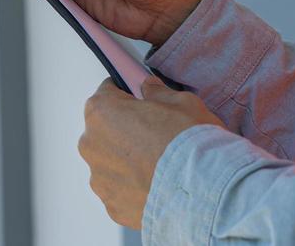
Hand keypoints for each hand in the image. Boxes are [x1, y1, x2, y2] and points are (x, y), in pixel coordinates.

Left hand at [80, 77, 223, 227]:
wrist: (202, 190)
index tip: (142, 102)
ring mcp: (99, 179)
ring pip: (111, 163)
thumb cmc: (189, 142)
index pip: (108, 93)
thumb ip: (157, 92)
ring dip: (128, 161)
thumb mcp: (180, 101)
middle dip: (126, 130)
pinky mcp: (112, 206)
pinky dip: (134, 187)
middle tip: (157, 134)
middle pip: (106, 130)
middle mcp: (92, 145)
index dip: (128, 95)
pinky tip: (158, 183)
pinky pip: (120, 190)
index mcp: (102, 111)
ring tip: (160, 163)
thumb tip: (149, 89)